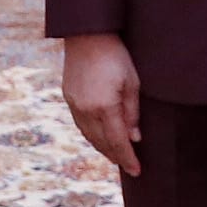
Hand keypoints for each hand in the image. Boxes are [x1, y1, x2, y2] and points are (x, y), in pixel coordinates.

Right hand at [61, 33, 143, 175]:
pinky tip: (100, 137)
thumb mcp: (132, 83)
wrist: (87, 35)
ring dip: (103, 148)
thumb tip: (134, 138)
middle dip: (116, 156)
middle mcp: (86, 110)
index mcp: (104, 107)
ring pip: (89, 136)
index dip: (128, 158)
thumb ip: (132, 113)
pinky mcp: (69, 97)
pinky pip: (81, 125)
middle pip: (102, 143)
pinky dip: (92, 135)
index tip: (137, 171)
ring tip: (116, 156)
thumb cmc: (116, 56)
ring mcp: (74, 105)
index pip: (118, 142)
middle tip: (129, 166)